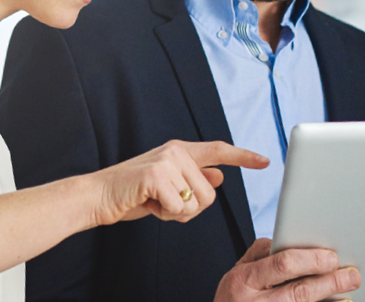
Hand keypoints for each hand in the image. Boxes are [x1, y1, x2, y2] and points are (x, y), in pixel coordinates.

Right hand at [90, 140, 268, 226]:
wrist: (99, 196)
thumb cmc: (133, 193)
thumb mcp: (168, 184)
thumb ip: (193, 178)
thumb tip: (220, 175)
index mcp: (180, 151)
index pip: (218, 151)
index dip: (243, 156)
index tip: (265, 160)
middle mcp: (176, 151)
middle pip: (210, 194)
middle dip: (190, 209)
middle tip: (164, 203)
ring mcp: (166, 161)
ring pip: (196, 203)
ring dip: (176, 213)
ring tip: (155, 202)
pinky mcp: (156, 175)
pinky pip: (178, 208)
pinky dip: (164, 214)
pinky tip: (148, 204)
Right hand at [213, 238, 361, 301]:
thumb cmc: (232, 299)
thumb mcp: (237, 271)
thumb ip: (261, 254)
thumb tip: (289, 241)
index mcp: (244, 280)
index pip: (282, 264)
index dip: (311, 260)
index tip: (332, 257)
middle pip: (300, 292)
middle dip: (330, 282)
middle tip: (351, 275)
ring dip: (330, 301)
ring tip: (348, 293)